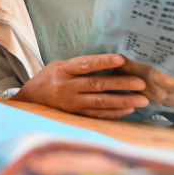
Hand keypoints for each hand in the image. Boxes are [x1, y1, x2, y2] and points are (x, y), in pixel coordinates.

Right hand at [16, 54, 148, 118]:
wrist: (31, 99)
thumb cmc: (50, 77)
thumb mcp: (61, 65)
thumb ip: (82, 66)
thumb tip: (112, 63)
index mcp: (63, 70)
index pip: (86, 64)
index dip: (103, 62)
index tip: (122, 59)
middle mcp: (67, 87)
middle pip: (96, 85)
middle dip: (121, 84)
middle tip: (141, 83)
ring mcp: (71, 103)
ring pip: (100, 102)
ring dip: (123, 101)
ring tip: (141, 100)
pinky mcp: (75, 115)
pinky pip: (97, 114)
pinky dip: (114, 112)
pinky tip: (128, 109)